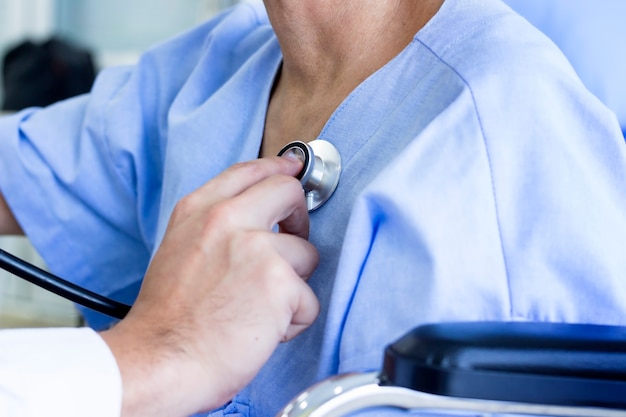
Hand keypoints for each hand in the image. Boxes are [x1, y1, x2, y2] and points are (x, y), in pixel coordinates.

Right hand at [100, 156, 318, 416]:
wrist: (162, 360)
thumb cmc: (169, 317)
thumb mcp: (179, 250)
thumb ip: (215, 228)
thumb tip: (255, 220)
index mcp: (200, 211)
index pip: (248, 171)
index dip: (278, 167)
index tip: (294, 168)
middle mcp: (228, 220)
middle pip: (288, 192)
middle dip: (300, 219)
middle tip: (293, 244)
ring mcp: (256, 248)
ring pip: (306, 255)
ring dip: (292, 285)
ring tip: (259, 308)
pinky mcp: (279, 282)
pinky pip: (309, 300)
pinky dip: (293, 320)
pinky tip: (263, 330)